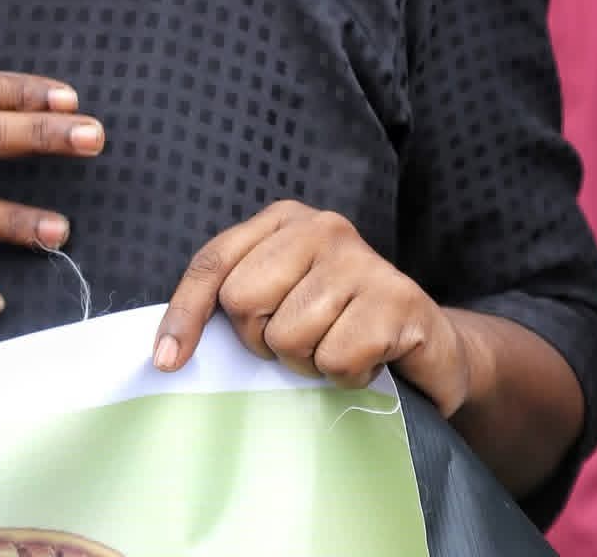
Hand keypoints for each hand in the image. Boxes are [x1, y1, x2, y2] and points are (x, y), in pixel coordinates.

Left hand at [154, 201, 471, 416]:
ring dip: (310, 362)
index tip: (167, 361)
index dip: (185, 313)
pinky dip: (348, 374)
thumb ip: (236, 301)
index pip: (214, 262)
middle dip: (264, 339)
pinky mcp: (396, 298)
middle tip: (301, 339)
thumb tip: (168, 351)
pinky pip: (335, 358)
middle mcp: (321, 227)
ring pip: (288, 336)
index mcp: (284, 220)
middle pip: (243, 301)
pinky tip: (369, 358)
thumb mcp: (283, 299)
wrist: (429, 343)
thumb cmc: (341, 323)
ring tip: (338, 347)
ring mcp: (362, 259)